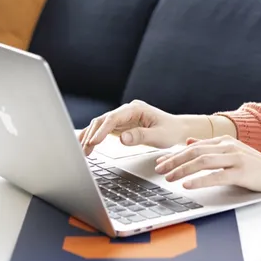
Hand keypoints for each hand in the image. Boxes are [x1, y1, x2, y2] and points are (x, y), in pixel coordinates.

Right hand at [79, 100, 199, 154]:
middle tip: (84, 150)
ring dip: (90, 136)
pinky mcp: (121, 125)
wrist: (177, 129)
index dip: (102, 130)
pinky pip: (104, 129)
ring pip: (100, 124)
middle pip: (103, 120)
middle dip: (91, 135)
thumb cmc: (171, 131)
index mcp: (135, 109)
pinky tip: (85, 144)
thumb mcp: (159, 136)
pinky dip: (94, 136)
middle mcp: (127, 110)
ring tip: (82, 151)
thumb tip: (122, 138)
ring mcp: (123, 117)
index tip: (94, 142)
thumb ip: (140, 136)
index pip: (113, 118)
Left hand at [153, 136, 260, 199]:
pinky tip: (188, 185)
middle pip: (194, 151)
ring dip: (182, 170)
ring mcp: (235, 158)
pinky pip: (216, 175)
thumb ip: (211, 148)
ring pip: (202, 161)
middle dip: (173, 161)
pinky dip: (199, 180)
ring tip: (169, 178)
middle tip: (158, 169)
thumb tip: (189, 142)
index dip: (174, 154)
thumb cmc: (257, 167)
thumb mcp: (232, 153)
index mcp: (224, 141)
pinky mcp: (241, 172)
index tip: (160, 162)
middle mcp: (228, 146)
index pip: (193, 146)